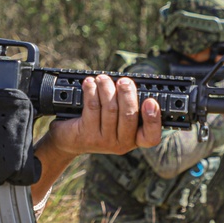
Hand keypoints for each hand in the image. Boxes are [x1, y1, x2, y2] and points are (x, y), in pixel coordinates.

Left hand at [47, 75, 161, 158]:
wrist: (70, 139)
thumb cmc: (98, 123)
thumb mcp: (116, 119)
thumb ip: (126, 105)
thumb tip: (129, 84)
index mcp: (134, 139)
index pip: (151, 137)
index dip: (153, 119)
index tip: (150, 101)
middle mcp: (122, 144)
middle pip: (129, 116)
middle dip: (127, 94)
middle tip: (124, 81)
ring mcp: (104, 141)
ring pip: (110, 109)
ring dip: (107, 89)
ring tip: (103, 78)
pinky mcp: (87, 135)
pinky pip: (93, 108)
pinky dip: (92, 91)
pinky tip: (90, 83)